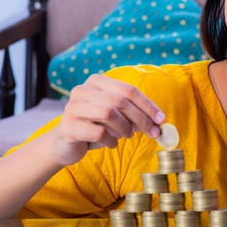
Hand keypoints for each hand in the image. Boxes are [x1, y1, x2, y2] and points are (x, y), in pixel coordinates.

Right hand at [50, 74, 164, 165]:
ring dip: (124, 128)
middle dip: (141, 118)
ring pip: (109, 113)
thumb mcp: (115, 116)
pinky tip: (111, 143)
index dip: (147, 104)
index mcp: (96, 82)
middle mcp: (83, 90)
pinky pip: (98, 132)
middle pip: (120, 100)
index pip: (128, 89)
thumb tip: (158, 121)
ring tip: (127, 136)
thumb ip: (133, 114)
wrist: (64, 144)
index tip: (161, 119)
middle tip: (153, 133)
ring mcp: (73, 107)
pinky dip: (111, 140)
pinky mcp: (68, 127)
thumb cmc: (95, 127)